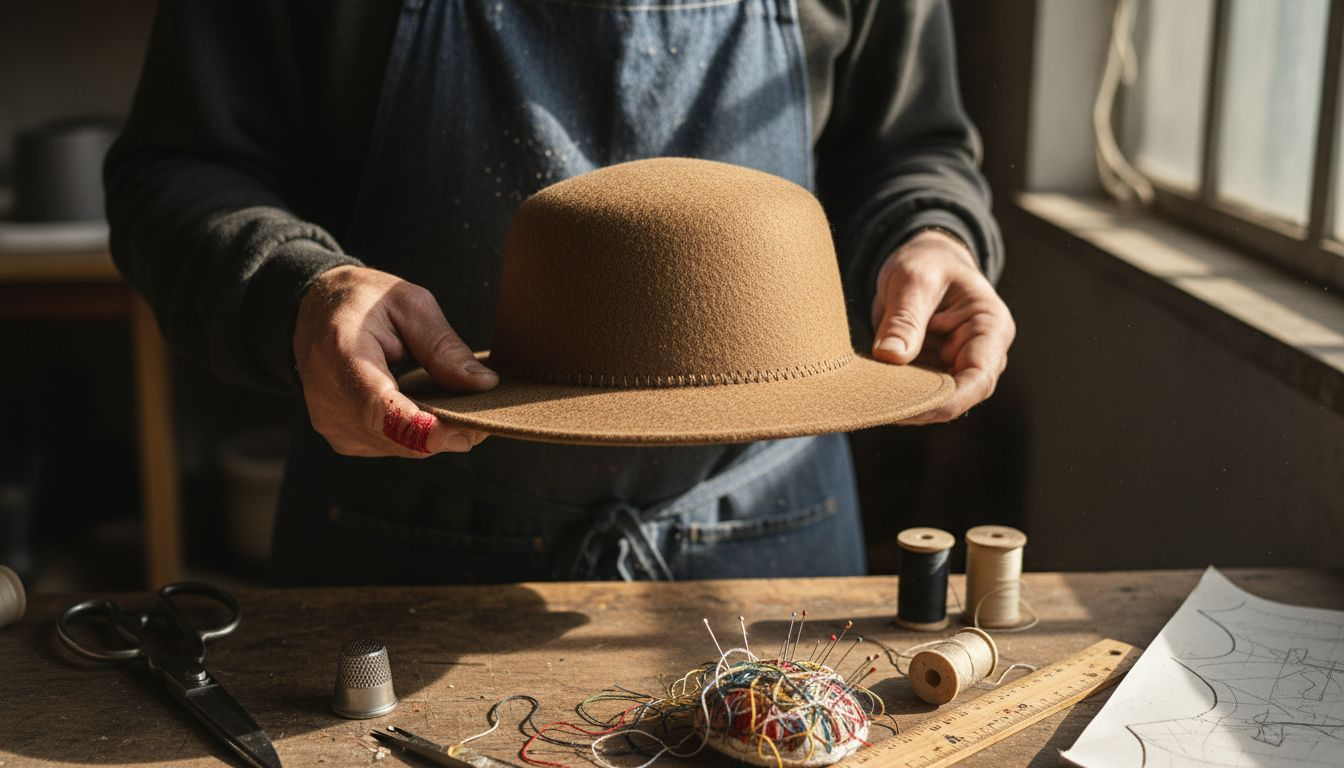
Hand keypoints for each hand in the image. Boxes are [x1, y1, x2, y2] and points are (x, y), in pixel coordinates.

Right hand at [293, 265, 496, 456]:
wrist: (316, 310)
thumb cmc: (364, 301)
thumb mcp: (410, 305)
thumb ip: (444, 346)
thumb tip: (484, 385)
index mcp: (340, 353)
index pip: (380, 408)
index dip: (424, 430)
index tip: (466, 432)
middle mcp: (327, 396)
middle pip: (395, 435)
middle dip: (446, 434)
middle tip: (482, 420)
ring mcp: (330, 421)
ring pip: (397, 446)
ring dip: (432, 435)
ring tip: (456, 408)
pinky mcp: (339, 435)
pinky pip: (388, 445)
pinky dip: (414, 434)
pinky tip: (425, 411)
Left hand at [870, 230, 1014, 422]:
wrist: (924, 260)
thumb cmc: (928, 262)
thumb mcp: (913, 279)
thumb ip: (905, 318)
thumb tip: (891, 357)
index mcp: (991, 328)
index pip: (978, 378)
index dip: (946, 400)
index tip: (908, 410)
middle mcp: (981, 354)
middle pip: (957, 396)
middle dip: (919, 406)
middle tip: (876, 407)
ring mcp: (957, 365)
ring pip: (934, 400)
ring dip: (904, 403)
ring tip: (869, 399)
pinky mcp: (934, 370)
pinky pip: (917, 392)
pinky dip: (895, 394)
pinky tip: (869, 393)